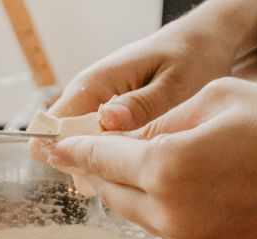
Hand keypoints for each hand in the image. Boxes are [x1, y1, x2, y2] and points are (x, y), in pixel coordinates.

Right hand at [30, 0, 256, 158]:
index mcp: (96, 83)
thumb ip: (141, 104)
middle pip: (65, 143)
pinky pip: (99, 144)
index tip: (102, 174)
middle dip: (91, 167)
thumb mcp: (175, 82)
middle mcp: (87, 95)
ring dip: (105, 166)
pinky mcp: (108, 116)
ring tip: (145, 172)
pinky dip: (117, 159)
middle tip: (134, 177)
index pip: (55, 123)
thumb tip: (105, 120)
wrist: (202, 42)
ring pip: (81, 148)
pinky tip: (145, 164)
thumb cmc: (192, 57)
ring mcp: (96, 106)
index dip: (67, 153)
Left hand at [49, 77, 256, 238]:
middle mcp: (171, 214)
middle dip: (95, 170)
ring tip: (124, 163)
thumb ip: (166, 122)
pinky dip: (159, 205)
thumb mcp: (220, 99)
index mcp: (167, 169)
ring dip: (127, 189)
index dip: (68, 150)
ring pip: (137, 213)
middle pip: (111, 192)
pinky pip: (167, 228)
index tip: (43, 144)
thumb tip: (134, 140)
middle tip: (74, 152)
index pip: (99, 159)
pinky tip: (171, 183)